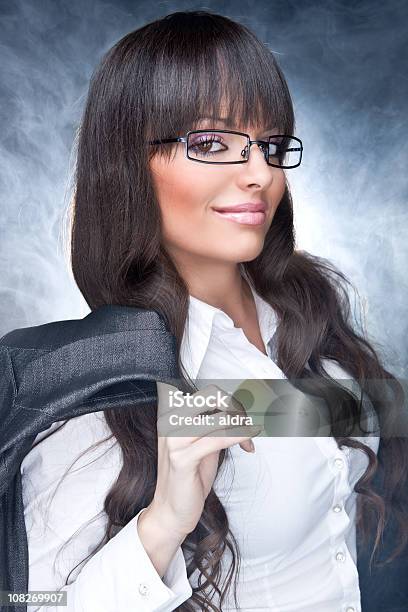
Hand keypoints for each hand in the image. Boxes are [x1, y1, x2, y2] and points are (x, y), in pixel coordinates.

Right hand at [149, 382, 262, 537]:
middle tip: (246, 424)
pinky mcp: (182, 459)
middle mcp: (170, 421)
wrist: (171, 511)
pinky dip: (239, 437)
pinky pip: (218, 439)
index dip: (229, 400)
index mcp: (172, 413)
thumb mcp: (203, 443)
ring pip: (219, 417)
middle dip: (236, 407)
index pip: (207, 391)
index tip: (241, 415)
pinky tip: (248, 443)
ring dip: (242, 427)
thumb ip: (215, 424)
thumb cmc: (188, 477)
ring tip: (247, 441)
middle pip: (212, 395)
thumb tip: (241, 412)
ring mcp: (174, 439)